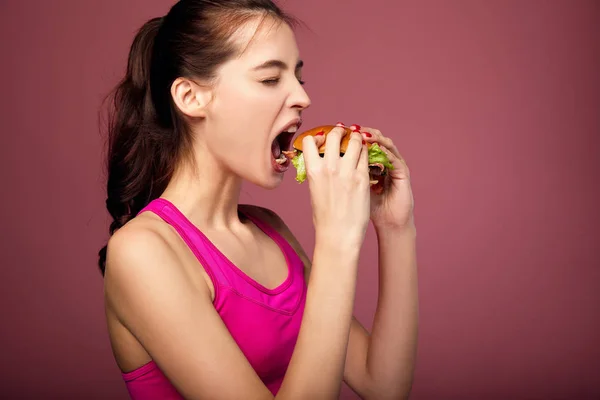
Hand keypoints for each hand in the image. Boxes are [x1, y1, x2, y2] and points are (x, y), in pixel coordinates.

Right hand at [302, 127, 370, 247]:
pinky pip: (366, 155)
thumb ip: (318, 172)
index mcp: (313, 170)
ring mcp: (347, 171)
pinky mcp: (363, 178)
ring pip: (355, 140)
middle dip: (339, 132)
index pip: (310, 141)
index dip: (317, 137)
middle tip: (344, 135)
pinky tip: (367, 157)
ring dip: (356, 139)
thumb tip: (322, 161)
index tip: (323, 140)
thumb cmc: (324, 217)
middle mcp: (330, 167)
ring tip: (358, 143)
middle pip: (334, 134)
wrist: (338, 235)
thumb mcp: (314, 190)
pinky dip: (366, 152)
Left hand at [344, 123, 413, 229]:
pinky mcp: (403, 173)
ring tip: (363, 133)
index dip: (349, 136)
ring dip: (374, 137)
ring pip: (386, 143)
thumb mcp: (346, 189)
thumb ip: (337, 175)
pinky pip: (394, 157)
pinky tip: (376, 146)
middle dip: (360, 132)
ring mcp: (394, 166)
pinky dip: (385, 150)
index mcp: (368, 165)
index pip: (359, 144)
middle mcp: (382, 162)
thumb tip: (318, 163)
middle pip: (373, 139)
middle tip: (348, 128)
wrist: (386, 226)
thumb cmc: (362, 213)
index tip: (335, 131)